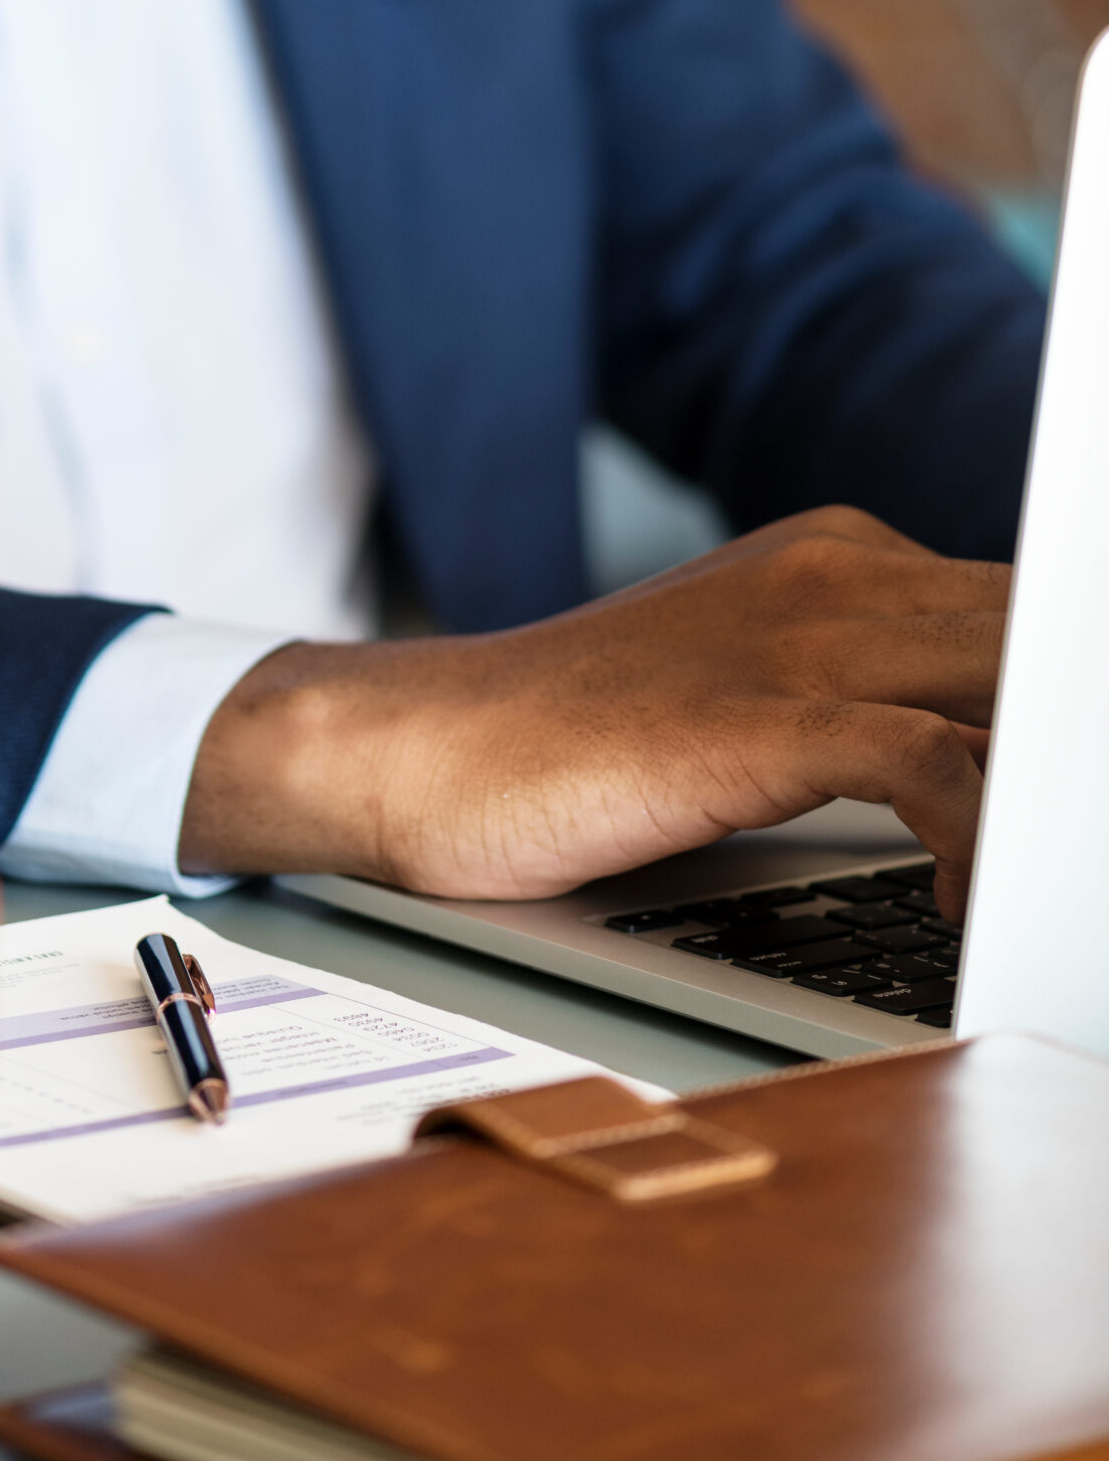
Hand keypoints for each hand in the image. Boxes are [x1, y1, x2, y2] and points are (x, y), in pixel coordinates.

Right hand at [180, 507, 1009, 923]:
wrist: (417, 747)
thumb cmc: (572, 748)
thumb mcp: (742, 695)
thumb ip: (865, 702)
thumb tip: (993, 777)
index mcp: (841, 559)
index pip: (1033, 605)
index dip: (1064, 697)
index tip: (1065, 785)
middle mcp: (835, 575)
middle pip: (1043, 625)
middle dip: (1070, 731)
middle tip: (1070, 829)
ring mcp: (796, 639)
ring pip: (1014, 674)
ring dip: (1052, 780)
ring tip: (1047, 870)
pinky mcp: (751, 720)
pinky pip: (932, 762)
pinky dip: (984, 838)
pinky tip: (969, 902)